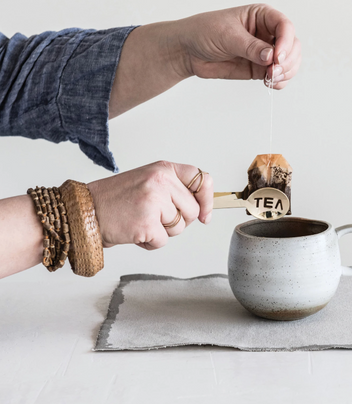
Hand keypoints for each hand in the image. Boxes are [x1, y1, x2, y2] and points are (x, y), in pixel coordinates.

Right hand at [87, 161, 212, 249]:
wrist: (85, 211)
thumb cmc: (116, 199)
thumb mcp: (148, 181)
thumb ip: (174, 189)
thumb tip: (203, 208)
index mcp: (163, 169)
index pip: (201, 179)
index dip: (207, 199)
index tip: (205, 213)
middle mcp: (161, 181)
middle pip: (192, 210)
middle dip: (178, 220)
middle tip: (153, 215)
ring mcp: (155, 201)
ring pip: (180, 227)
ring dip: (163, 231)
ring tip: (141, 220)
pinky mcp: (147, 222)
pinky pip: (163, 241)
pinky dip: (150, 242)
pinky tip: (135, 231)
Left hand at [170, 4, 301, 89]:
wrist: (189, 51)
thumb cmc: (205, 33)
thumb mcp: (227, 36)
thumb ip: (250, 47)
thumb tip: (270, 56)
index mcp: (262, 16)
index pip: (284, 26)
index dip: (286, 42)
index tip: (277, 56)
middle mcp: (267, 34)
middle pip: (292, 46)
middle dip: (288, 60)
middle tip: (274, 71)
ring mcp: (265, 53)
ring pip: (289, 63)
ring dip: (286, 73)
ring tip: (271, 78)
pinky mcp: (259, 69)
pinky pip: (277, 77)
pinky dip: (279, 82)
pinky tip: (271, 83)